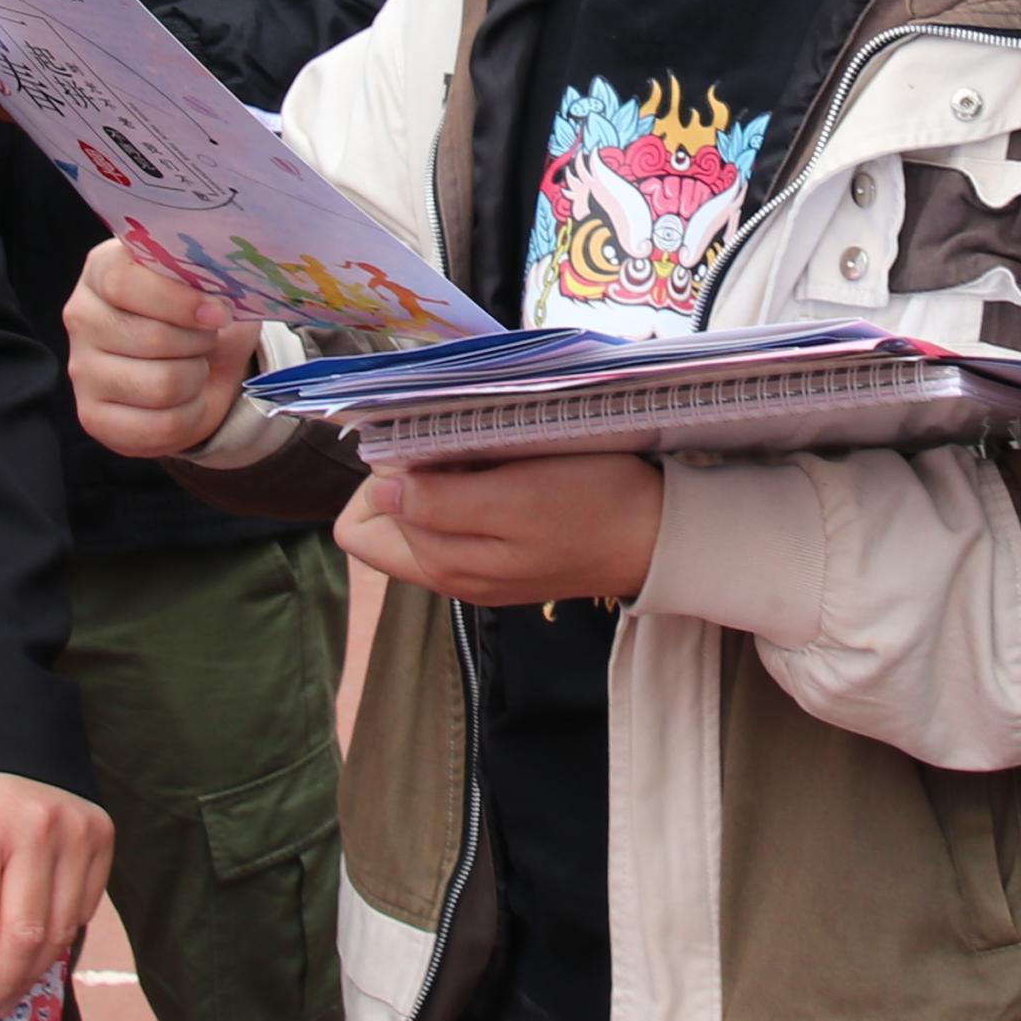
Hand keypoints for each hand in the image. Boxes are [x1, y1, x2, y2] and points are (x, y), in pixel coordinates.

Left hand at [0, 771, 113, 1020]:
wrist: (7, 747)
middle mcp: (32, 827)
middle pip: (24, 933)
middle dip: (4, 984)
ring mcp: (74, 831)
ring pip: (60, 929)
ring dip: (33, 972)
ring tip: (9, 993)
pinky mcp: (101, 836)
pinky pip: (83, 910)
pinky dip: (58, 939)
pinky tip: (34, 953)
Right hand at [63, 235, 259, 459]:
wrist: (200, 367)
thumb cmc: (200, 316)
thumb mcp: (209, 285)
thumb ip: (208, 276)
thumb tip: (219, 293)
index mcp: (102, 269)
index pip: (123, 282)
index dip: (178, 301)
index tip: (219, 313)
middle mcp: (82, 318)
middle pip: (150, 337)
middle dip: (198, 343)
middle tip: (208, 339)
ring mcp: (82, 370)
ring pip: (161, 385)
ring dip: (196, 378)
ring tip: (196, 366)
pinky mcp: (93, 417)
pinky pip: (161, 425)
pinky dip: (191, 414)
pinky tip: (187, 399)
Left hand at [335, 449, 667, 607]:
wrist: (660, 534)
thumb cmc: (593, 507)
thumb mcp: (514, 498)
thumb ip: (440, 502)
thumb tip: (377, 486)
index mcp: (442, 565)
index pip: (360, 527)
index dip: (376, 482)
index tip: (420, 449)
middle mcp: (449, 572)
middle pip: (385, 520)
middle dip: (407, 476)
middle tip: (457, 447)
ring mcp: (477, 565)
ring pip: (422, 515)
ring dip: (441, 477)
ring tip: (487, 454)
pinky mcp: (504, 553)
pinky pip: (460, 518)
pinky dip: (470, 486)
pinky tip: (506, 469)